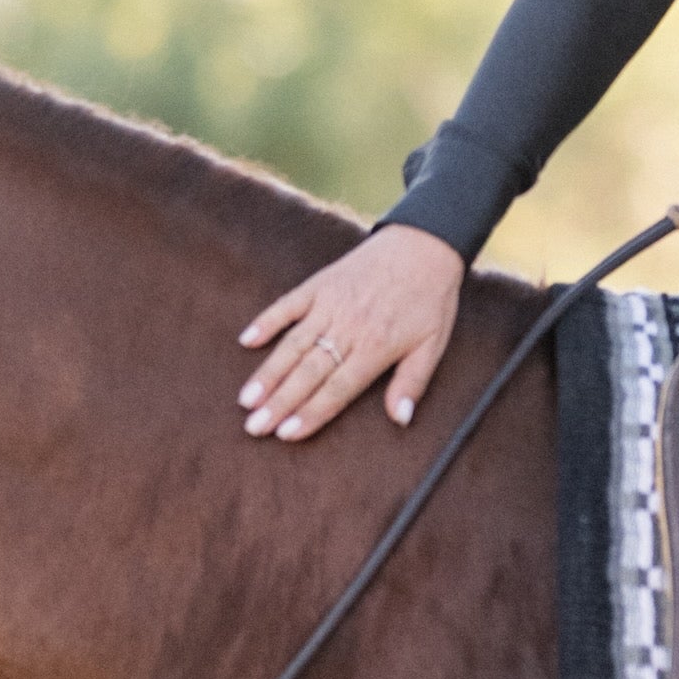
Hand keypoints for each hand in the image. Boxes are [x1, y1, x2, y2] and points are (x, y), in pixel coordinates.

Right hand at [240, 217, 465, 441]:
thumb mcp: (433, 344)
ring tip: (246, 398)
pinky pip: (288, 304)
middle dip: (279, 403)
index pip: (337, 389)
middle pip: (308, 372)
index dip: (311, 413)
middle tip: (253, 427)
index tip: (286, 434)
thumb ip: (413, 383)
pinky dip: (267, 321)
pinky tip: (247, 340)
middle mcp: (348, 328)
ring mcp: (330, 304)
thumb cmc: (430, 300)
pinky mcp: (320, 284)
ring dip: (268, 372)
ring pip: (293, 344)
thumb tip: (401, 420)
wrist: (424, 244)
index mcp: (376, 348)